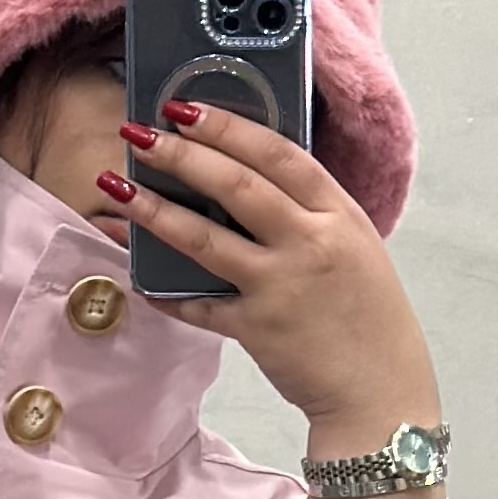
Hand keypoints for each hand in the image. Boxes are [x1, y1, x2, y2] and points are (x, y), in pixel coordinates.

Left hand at [98, 102, 450, 498]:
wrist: (381, 391)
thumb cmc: (367, 316)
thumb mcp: (353, 247)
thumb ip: (309, 214)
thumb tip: (248, 180)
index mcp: (338, 214)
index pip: (278, 154)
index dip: (228, 126)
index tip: (184, 107)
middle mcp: (310, 243)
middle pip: (238, 186)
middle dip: (182, 155)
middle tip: (139, 134)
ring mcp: (282, 287)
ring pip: (206, 240)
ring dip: (155, 212)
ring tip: (116, 189)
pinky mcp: (258, 330)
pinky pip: (199, 306)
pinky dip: (165, 292)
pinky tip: (136, 275)